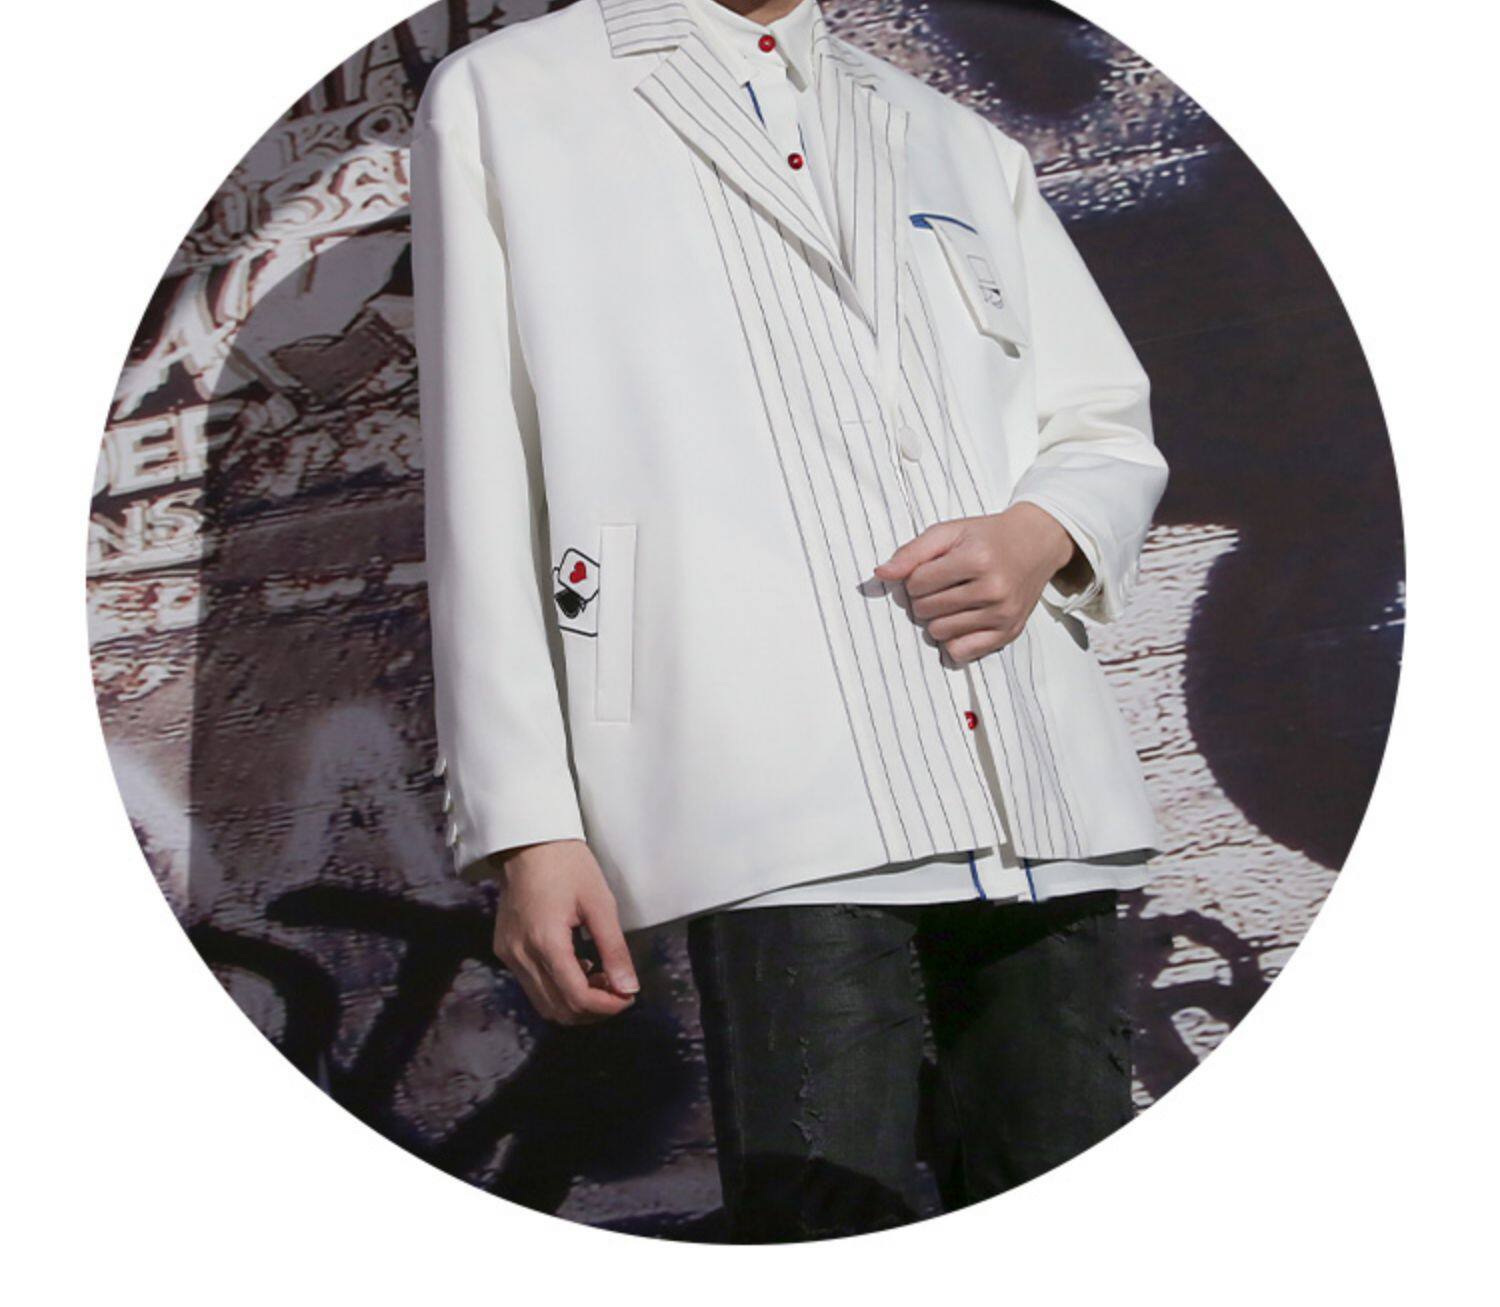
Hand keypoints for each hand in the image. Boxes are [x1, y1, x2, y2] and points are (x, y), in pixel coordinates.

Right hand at [489, 838, 639, 1025]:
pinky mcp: (504, 950)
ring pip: (544, 1004)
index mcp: (546, 942)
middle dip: (593, 1010)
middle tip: (618, 990)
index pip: (576, 998)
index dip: (607, 1006)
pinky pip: (532, 986)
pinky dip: (558, 989)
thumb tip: (630, 988)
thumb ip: (614, 950)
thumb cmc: (569, 865)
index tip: (628, 996)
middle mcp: (520, 955)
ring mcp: (508, 955)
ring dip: (576, 1003)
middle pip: (559, 1010)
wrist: (529, 842)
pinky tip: (578, 967)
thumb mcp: (600, 904)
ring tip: (601, 979)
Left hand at [873, 503, 1079, 663]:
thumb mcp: (949, 532)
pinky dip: (953, 640)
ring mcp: (1002, 614)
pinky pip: (961, 652)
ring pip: (939, 632)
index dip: (915, 577)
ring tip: (952, 601)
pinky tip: (960, 621)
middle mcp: (993, 589)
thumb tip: (881, 574)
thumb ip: (912, 552)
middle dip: (924, 598)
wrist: (1036, 544)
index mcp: (977, 559)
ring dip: (937, 619)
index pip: (917, 583)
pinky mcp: (1009, 632)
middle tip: (941, 586)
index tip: (929, 570)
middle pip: (925, 610)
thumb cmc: (987, 537)